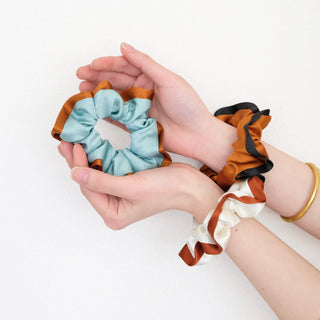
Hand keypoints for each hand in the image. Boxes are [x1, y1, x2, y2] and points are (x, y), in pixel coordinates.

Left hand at [58, 141, 221, 228]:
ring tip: (73, 143)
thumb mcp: (132, 187)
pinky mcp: (127, 183)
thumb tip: (74, 174)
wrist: (190, 186)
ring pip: (96, 175)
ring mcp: (120, 195)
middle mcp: (114, 207)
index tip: (75, 145)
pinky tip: (92, 147)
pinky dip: (100, 157)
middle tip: (66, 142)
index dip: (79, 167)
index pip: (88, 188)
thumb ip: (102, 182)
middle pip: (89, 182)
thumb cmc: (165, 190)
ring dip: (87, 158)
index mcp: (113, 214)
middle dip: (78, 162)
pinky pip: (108, 170)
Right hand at [76, 42, 218, 160]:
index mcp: (151, 77)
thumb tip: (125, 47)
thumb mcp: (168, 79)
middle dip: (97, 76)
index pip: (125, 66)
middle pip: (116, 80)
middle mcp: (143, 90)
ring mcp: (138, 108)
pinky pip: (117, 117)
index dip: (107, 64)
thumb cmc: (188, 106)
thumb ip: (145, 64)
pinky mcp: (135, 124)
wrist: (196, 135)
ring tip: (82, 90)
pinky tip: (94, 107)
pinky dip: (105, 112)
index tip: (92, 65)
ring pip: (114, 97)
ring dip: (98, 93)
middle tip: (80, 76)